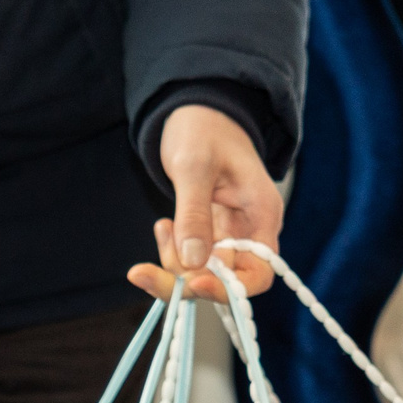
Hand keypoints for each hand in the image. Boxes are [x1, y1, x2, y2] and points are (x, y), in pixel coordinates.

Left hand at [125, 104, 284, 303]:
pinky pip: (189, 258)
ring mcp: (229, 236)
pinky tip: (162, 225)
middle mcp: (250, 232)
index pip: (257, 274)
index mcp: (262, 215)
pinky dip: (171, 250)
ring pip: (201, 273)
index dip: (227, 289)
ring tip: (161, 225)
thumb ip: (194, 214)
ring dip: (172, 262)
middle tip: (141, 272)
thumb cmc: (204, 129)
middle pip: (224, 281)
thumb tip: (192, 262)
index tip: (191, 284)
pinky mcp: (209, 235)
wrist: (198, 113)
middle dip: (183, 280)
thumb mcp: (194, 167)